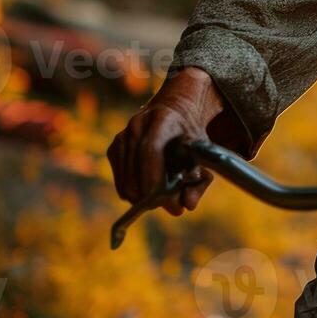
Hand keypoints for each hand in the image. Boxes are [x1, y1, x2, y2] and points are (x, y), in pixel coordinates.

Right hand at [107, 67, 223, 215]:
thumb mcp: (202, 154)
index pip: (150, 150)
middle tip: (174, 207)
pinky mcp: (114, 148)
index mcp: (162, 119)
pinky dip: (136, 193)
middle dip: (152, 196)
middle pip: (135, 169)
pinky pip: (121, 183)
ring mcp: (122, 136)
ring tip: (167, 196)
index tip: (164, 201)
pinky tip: (153, 187)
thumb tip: (188, 205)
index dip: (153, 178)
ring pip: (126, 181)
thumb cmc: (189, 135)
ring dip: (145, 197)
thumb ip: (199, 180)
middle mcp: (138, 124)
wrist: (174, 110)